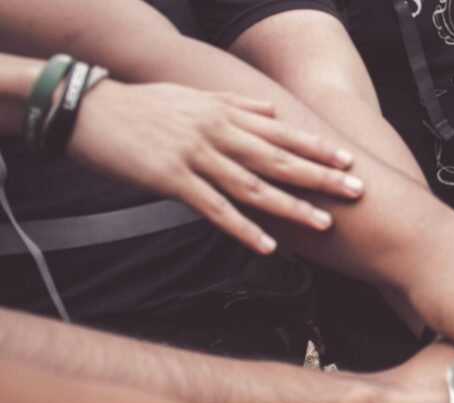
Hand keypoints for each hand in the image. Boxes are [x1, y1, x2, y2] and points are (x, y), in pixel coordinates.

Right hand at [68, 80, 362, 253]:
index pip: (281, 132)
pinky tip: (268, 246)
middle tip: (355, 192)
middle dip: (320, 177)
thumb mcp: (193, 96)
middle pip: (278, 159)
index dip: (316, 147)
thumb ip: (235, 102)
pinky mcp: (172, 179)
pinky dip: (243, 228)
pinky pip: (214, 208)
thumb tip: (271, 108)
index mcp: (225, 113)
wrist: (87, 110)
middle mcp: (217, 133)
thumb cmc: (141, 105)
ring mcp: (196, 156)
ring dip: (291, 208)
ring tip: (323, 225)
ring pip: (254, 186)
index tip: (348, 159)